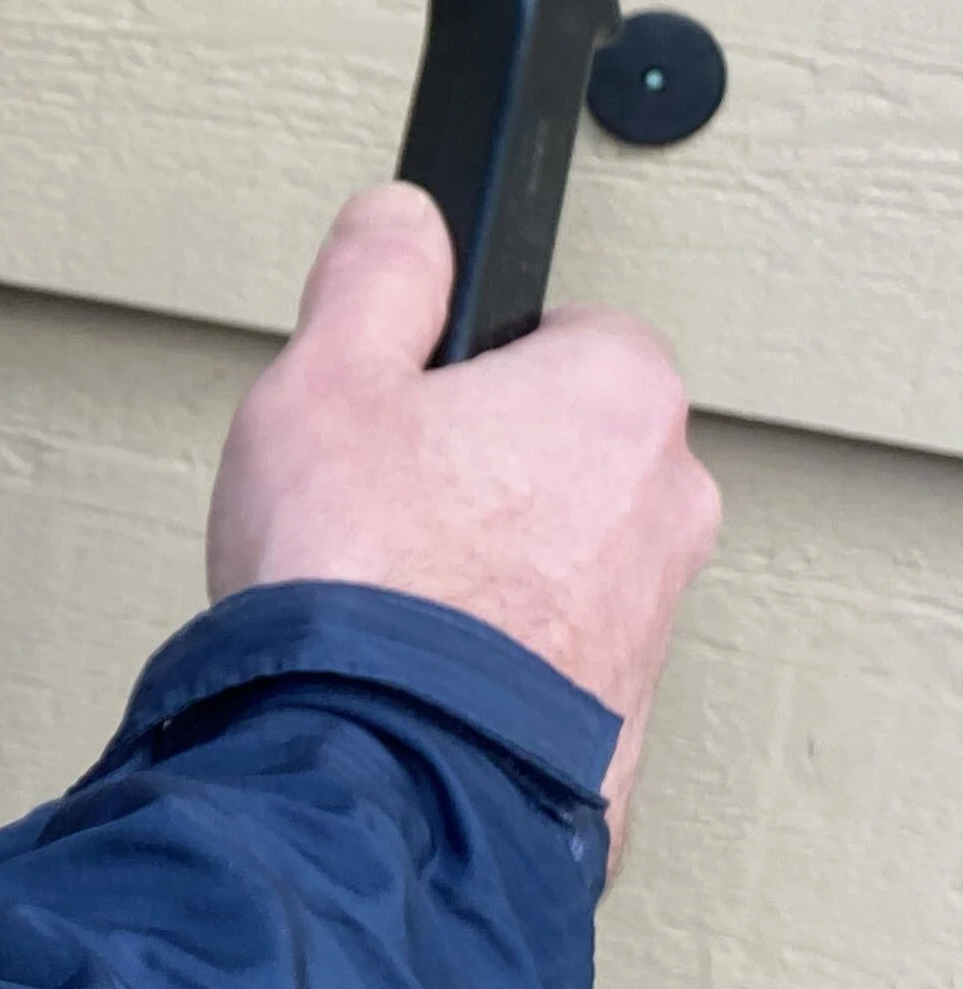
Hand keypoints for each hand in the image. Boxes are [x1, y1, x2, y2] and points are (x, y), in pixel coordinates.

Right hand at [205, 183, 719, 863]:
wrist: (373, 769)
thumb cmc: (356, 575)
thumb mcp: (324, 379)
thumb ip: (373, 278)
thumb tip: (402, 219)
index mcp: (617, 397)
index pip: (562, 334)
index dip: (459, 366)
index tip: (395, 404)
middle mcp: (664, 508)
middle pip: (562, 451)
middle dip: (476, 469)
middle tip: (374, 501)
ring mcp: (651, 627)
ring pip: (559, 561)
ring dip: (482, 569)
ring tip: (376, 595)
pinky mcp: (615, 730)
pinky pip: (546, 663)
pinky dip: (483, 663)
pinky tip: (401, 671)